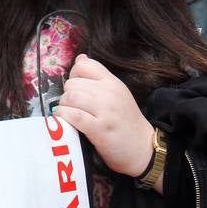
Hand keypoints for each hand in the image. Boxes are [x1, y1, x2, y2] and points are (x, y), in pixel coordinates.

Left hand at [52, 55, 154, 178]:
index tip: (76, 88)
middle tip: (71, 105)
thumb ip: (98, 77)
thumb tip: (80, 58)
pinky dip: (63, 117)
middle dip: (66, 94)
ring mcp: (105, 111)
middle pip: (73, 83)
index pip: (85, 65)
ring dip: (63, 106)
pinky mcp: (99, 128)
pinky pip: (73, 115)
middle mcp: (109, 93)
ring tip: (68, 114)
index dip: (74, 75)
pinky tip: (65, 121)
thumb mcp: (116, 93)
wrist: (143, 148)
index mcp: (113, 82)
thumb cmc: (126, 122)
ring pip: (70, 97)